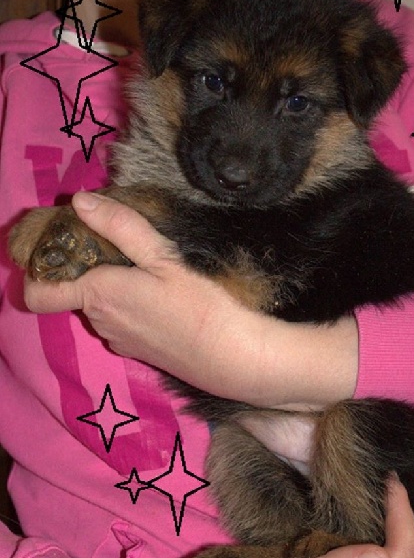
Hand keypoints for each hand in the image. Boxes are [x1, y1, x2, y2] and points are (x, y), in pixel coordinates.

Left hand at [24, 192, 358, 408]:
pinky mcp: (136, 352)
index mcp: (97, 295)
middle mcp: (98, 322)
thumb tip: (79, 201)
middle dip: (90, 269)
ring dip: (112, 289)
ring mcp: (117, 340)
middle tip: (125, 248)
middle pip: (75, 291)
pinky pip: (119, 323)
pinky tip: (162, 302)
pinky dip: (130, 310)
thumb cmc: (199, 303)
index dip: (43, 271)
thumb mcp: (163, 257)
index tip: (68, 249)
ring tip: (148, 273)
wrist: (231, 356)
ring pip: (99, 306)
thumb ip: (119, 227)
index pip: (39, 294)